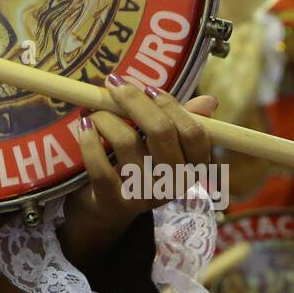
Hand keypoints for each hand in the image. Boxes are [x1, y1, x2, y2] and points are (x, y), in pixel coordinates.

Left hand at [59, 75, 216, 268]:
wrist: (106, 208)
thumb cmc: (138, 166)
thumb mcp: (160, 146)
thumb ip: (180, 122)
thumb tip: (210, 100)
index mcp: (192, 169)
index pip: (194, 133)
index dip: (171, 106)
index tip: (148, 88)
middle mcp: (173, 185)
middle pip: (161, 131)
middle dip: (134, 100)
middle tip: (114, 83)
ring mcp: (144, 196)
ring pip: (126, 141)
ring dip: (105, 118)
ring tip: (94, 111)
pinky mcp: (114, 202)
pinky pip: (99, 164)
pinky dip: (88, 139)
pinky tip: (84, 125)